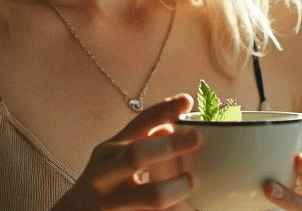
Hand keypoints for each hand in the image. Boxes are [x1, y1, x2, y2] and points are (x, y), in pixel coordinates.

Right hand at [53, 94, 201, 210]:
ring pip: (153, 195)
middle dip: (170, 145)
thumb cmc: (103, 183)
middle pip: (138, 155)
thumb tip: (171, 126)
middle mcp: (105, 175)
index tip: (187, 101)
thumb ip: (139, 141)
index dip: (163, 110)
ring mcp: (110, 204)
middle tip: (197, 138)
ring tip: (189, 184)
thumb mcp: (114, 158)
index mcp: (108, 152)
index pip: (137, 124)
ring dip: (178, 188)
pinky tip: (188, 210)